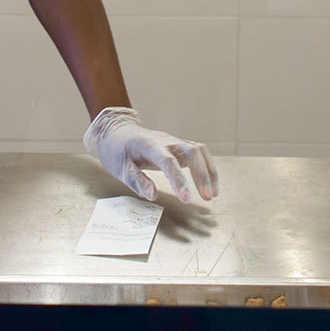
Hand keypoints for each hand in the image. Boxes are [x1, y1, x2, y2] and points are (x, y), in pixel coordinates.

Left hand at [83, 106, 218, 202]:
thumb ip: (136, 181)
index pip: (168, 161)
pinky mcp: (178, 146)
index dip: (179, 179)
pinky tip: (209, 184)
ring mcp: (174, 141)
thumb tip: (153, 195)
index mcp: (148, 146)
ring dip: (209, 171)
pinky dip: (206, 168)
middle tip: (207, 197)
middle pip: (191, 152)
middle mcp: (165, 141)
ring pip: (199, 151)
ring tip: (212, 194)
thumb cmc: (117, 150)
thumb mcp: (119, 168)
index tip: (186, 198)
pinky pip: (198, 153)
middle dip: (202, 175)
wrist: (116, 132)